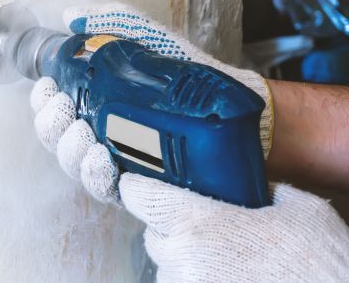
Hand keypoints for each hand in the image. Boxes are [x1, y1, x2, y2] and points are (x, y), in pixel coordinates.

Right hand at [30, 3, 273, 202]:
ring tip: (84, 133)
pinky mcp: (140, 184)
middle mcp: (100, 134)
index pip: (53, 109)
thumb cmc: (190, 75)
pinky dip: (96, 175)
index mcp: (95, 104)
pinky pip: (106, 189)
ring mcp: (118, 160)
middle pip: (56, 139)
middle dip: (50, 124)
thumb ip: (112, 25)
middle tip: (64, 107)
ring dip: (70, 150)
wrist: (233, 106)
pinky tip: (102, 160)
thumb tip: (73, 14)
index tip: (48, 86)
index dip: (42, 101)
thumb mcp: (149, 41)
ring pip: (74, 165)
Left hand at [120, 173, 348, 282]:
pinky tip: (227, 278)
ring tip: (223, 261)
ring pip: (167, 267)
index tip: (140, 184)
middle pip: (153, 234)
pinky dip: (195, 280)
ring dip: (185, 261)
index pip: (140, 196)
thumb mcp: (298, 209)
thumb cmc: (319, 261)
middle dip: (172, 228)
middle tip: (204, 228)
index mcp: (198, 222)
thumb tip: (253, 187)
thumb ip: (263, 191)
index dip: (139, 187)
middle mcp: (183, 257)